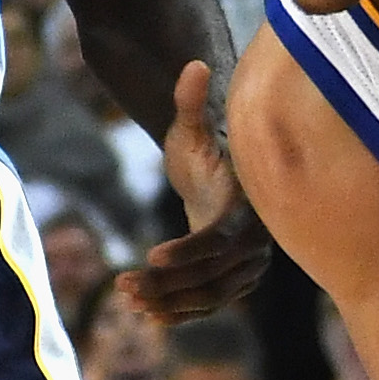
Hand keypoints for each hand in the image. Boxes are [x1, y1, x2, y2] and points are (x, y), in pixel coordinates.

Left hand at [128, 59, 270, 318]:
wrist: (227, 178)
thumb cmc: (208, 149)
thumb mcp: (194, 128)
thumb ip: (192, 102)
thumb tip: (193, 64)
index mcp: (247, 207)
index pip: (218, 238)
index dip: (186, 250)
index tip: (150, 256)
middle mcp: (256, 244)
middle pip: (210, 276)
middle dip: (166, 284)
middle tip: (122, 285)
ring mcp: (249, 268)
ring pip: (208, 297)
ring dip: (167, 302)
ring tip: (125, 298)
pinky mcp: (237, 283)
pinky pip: (209, 306)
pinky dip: (179, 314)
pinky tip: (144, 315)